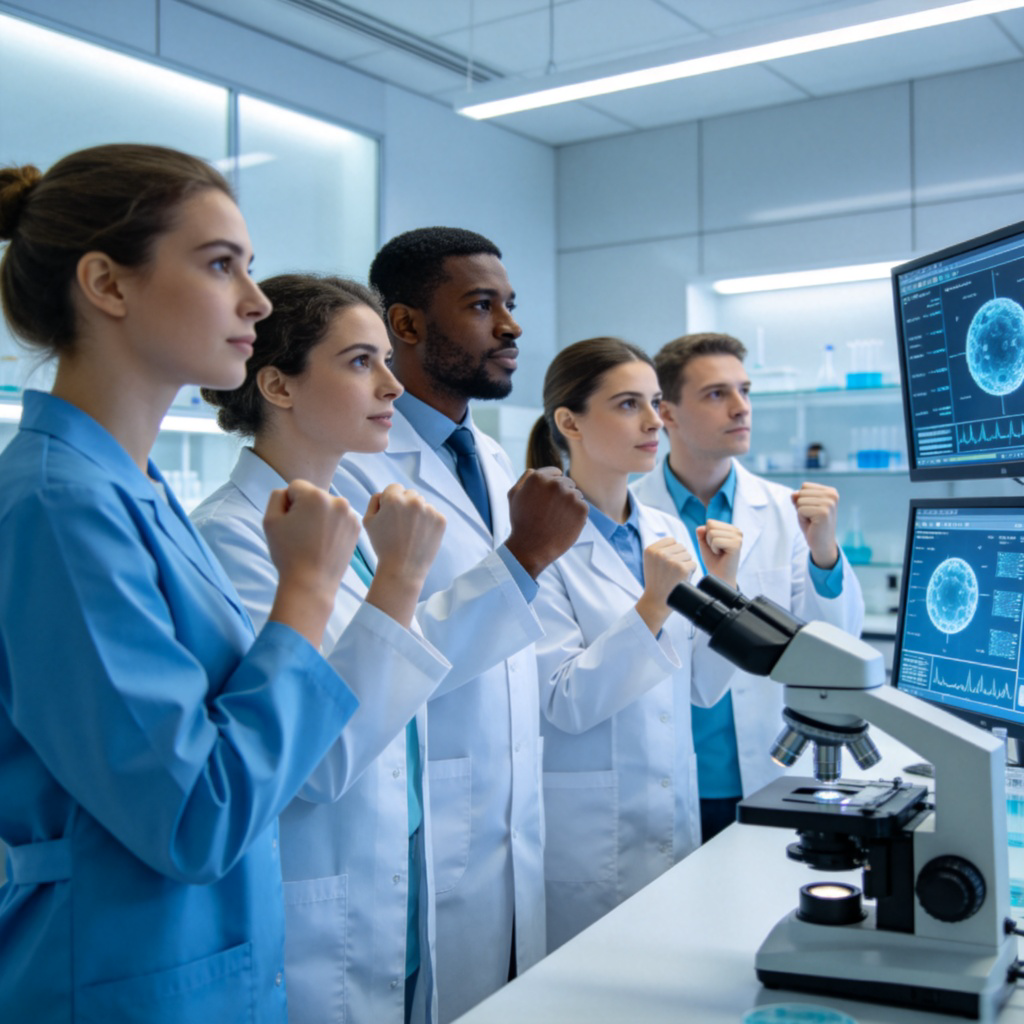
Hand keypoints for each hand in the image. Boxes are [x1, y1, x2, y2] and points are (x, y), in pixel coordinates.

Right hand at [263, 480, 360, 645]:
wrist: (312, 583)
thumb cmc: (289, 553)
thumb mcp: (270, 520)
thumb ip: (277, 496)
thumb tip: (290, 492)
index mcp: (315, 496)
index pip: (295, 487)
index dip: (288, 505)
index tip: (290, 525)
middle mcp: (337, 500)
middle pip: (313, 495)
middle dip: (306, 509)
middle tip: (302, 534)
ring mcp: (350, 514)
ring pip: (327, 507)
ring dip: (320, 517)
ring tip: (314, 540)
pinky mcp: (357, 527)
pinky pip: (339, 518)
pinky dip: (332, 526)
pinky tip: (325, 542)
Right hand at [363, 484, 445, 625]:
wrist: (402, 569)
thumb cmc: (383, 546)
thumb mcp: (368, 521)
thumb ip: (375, 501)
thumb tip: (385, 494)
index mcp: (394, 499)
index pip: (394, 488)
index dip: (390, 501)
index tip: (391, 515)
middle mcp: (414, 501)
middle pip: (410, 494)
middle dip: (405, 505)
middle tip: (401, 525)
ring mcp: (430, 510)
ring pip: (423, 504)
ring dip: (418, 513)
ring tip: (411, 533)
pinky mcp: (441, 520)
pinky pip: (433, 514)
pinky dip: (428, 522)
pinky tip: (420, 536)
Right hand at [505, 467, 588, 577]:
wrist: (531, 548)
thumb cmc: (521, 522)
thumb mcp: (514, 496)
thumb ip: (525, 478)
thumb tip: (537, 470)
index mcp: (538, 477)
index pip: (556, 473)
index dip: (551, 487)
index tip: (547, 500)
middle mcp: (556, 484)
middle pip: (567, 483)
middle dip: (561, 495)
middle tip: (551, 512)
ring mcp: (570, 496)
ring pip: (576, 495)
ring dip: (569, 505)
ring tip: (557, 519)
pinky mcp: (581, 509)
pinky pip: (583, 507)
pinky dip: (576, 515)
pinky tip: (564, 524)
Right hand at [635, 536, 696, 634]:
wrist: (656, 601)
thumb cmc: (656, 582)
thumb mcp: (651, 562)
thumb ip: (660, 550)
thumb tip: (676, 542)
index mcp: (650, 550)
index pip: (671, 540)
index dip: (673, 551)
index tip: (668, 563)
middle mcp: (660, 553)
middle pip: (681, 547)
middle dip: (680, 557)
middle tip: (672, 571)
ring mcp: (671, 560)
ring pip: (688, 555)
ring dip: (685, 564)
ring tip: (676, 575)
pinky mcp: (682, 568)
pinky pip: (694, 564)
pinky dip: (690, 572)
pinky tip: (681, 579)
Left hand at [697, 519, 742, 586]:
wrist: (719, 576)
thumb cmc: (713, 560)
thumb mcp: (705, 543)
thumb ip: (702, 533)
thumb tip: (700, 527)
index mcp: (731, 529)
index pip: (710, 522)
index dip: (706, 535)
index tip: (714, 545)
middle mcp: (737, 531)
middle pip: (710, 526)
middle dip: (708, 539)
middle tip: (716, 550)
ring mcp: (738, 537)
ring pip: (711, 533)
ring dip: (711, 545)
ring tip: (719, 552)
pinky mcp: (736, 545)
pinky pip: (715, 541)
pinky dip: (714, 549)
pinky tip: (721, 554)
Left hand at [791, 481, 839, 568]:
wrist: (822, 544)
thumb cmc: (813, 524)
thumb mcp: (804, 507)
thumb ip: (798, 497)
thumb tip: (794, 494)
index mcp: (831, 491)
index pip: (805, 486)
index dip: (803, 499)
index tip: (813, 510)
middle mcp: (832, 495)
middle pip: (801, 492)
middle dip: (802, 506)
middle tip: (812, 517)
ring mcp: (829, 504)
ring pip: (800, 501)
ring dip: (801, 513)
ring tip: (812, 521)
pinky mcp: (823, 513)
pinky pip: (800, 510)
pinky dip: (802, 519)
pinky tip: (812, 525)